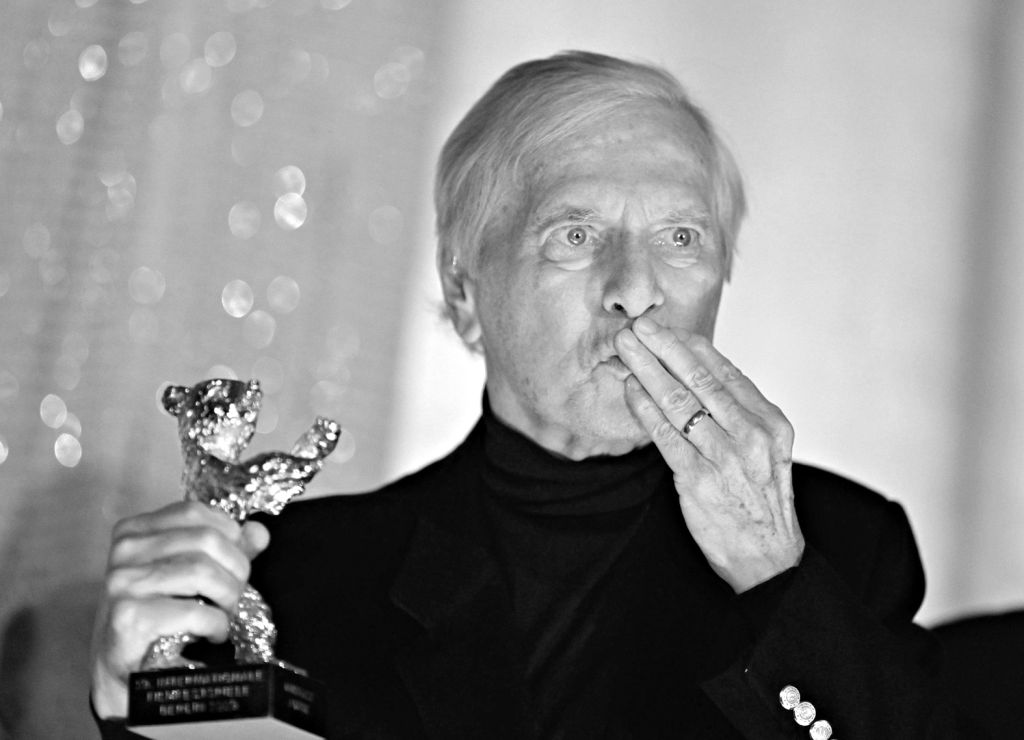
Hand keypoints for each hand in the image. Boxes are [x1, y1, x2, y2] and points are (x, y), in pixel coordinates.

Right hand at [88, 501, 268, 718]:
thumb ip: (227, 548)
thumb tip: (259, 532)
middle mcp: (125, 550)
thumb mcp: (191, 574)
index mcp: (135, 530)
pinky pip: (194, 612)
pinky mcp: (128, 618)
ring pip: (202, 571)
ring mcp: (123, 583)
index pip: (194, 511)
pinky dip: (216, 624)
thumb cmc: (159, 617)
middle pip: (205, 540)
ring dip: (228, 598)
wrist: (124, 671)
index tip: (233, 563)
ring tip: (225, 614)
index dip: (228, 535)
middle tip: (236, 595)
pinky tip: (213, 634)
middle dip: (235, 569)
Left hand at [614, 316, 803, 592]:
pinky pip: (665, 436)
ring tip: (626, 349)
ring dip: (648, 371)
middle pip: (700, 381)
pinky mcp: (700, 481)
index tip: (666, 329)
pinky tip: (630, 390)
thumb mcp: (765, 450)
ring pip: (680, 403)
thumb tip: (698, 374)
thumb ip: (739, 414)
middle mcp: (752, 435)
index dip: (691, 348)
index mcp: (770, 422)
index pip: (726, 373)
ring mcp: (726, 458)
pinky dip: (645, 409)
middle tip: (637, 327)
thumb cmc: (759, 499)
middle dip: (664, 349)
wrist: (769, 557)